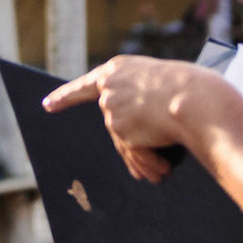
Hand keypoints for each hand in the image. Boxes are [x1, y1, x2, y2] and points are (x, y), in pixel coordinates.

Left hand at [44, 56, 207, 182]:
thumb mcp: (161, 81)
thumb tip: (134, 129)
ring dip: (142, 159)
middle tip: (151, 169)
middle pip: (113, 122)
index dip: (65, 97)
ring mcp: (111, 109)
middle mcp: (109, 88)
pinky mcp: (119, 130)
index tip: (48, 105)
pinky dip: (145, 163)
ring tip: (163, 173)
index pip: (85, 86)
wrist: (194, 99)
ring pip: (123, 141)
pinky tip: (160, 172)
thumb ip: (141, 95)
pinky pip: (131, 152)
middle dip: (133, 146)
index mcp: (118, 69)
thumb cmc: (189, 88)